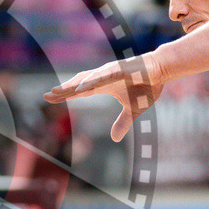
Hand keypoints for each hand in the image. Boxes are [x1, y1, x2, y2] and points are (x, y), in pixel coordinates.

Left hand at [43, 53, 165, 141]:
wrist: (162, 71)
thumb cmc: (147, 86)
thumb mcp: (134, 110)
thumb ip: (122, 123)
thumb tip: (115, 138)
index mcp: (103, 86)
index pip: (79, 92)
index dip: (65, 95)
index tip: (50, 98)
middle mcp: (102, 78)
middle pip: (78, 85)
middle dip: (63, 90)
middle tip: (46, 96)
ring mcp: (110, 73)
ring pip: (87, 79)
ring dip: (72, 85)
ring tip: (57, 91)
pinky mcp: (120, 70)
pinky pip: (103, 77)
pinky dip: (91, 81)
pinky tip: (80, 87)